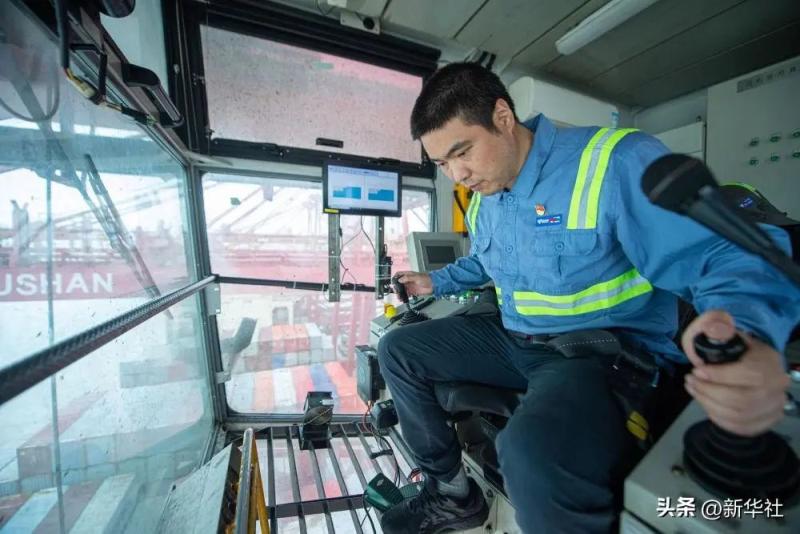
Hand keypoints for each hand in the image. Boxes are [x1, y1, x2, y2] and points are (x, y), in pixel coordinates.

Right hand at [395, 271, 432, 296]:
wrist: (433, 285)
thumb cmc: (427, 278)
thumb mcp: (416, 277)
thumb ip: (408, 278)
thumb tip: (400, 280)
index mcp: (408, 275)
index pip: (399, 274)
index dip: (395, 277)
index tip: (393, 282)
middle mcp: (408, 280)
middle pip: (399, 283)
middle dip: (397, 288)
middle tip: (396, 292)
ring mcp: (410, 286)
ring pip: (402, 290)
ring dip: (400, 293)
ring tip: (399, 297)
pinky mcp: (413, 292)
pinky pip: (407, 295)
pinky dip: (404, 297)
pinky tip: (403, 299)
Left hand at [681, 310, 789, 435]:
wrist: (759, 365)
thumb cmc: (741, 350)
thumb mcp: (731, 333)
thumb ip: (720, 328)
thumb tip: (712, 328)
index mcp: (769, 362)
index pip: (747, 374)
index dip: (717, 375)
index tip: (696, 371)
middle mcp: (776, 387)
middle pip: (740, 399)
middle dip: (708, 391)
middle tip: (690, 381)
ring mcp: (773, 407)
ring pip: (738, 415)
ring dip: (708, 404)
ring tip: (693, 390)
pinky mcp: (766, 421)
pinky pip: (739, 427)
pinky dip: (718, 417)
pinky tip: (707, 404)